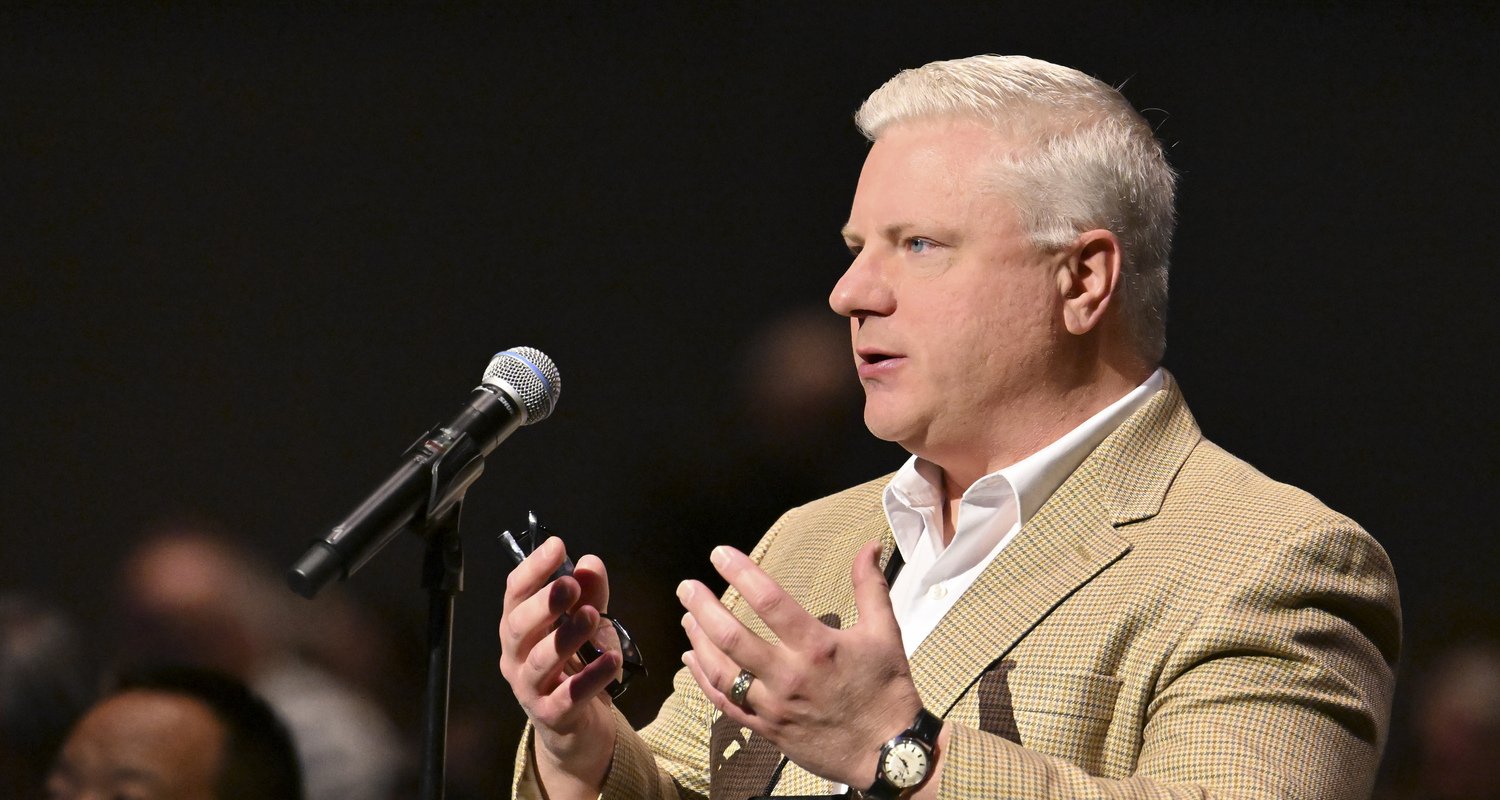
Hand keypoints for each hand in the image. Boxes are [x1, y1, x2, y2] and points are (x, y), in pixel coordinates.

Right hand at [498, 537, 621, 799]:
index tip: (556, 545)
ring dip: (566, 636)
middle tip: (570, 585)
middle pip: (517, 626)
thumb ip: (590, 595)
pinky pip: (568, 696)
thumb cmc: (576, 668)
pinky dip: (591, 678)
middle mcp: (516, 657)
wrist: (578, 728)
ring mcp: (529, 689)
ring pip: (541, 661)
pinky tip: (612, 661)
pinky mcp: (552, 716)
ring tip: (593, 617)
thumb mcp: (587, 626)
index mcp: (519, 628)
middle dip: (544, 603)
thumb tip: (589, 563)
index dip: (533, 568)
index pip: (515, 594)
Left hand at [677, 540, 923, 787]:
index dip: (740, 573)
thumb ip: (869, 586)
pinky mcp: (768, 728)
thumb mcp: (884, 633)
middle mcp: (789, 676)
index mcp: (817, 647)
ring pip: (721, 672)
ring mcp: (774, 705)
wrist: (888, 753)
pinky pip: (725, 704)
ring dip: (698, 641)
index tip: (720, 554)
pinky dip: (703, 681)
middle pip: (731, 637)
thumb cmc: (887, 690)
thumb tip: (869, 546)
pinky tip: (691, 661)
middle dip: (703, 607)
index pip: (769, 601)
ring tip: (687, 618)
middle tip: (686, 587)